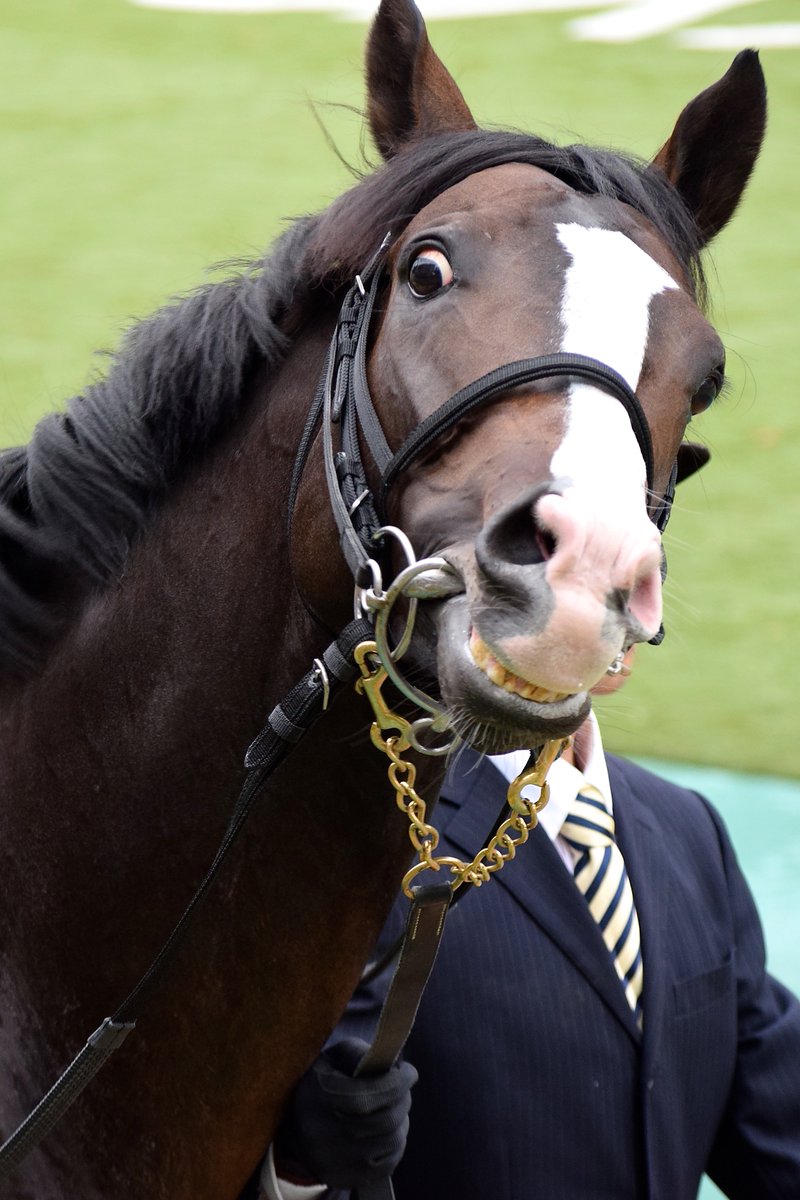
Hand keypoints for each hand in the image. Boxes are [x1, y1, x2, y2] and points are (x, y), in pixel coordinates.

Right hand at [275, 1037, 417, 1188]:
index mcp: (321, 1097)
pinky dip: (396, 1144)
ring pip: (391, 1141)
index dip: (398, 1083)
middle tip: (404, 1087)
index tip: (410, 1072)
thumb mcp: (329, 1059)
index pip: (370, 1096)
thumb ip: (356, 1052)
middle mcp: (326, 1133)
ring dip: (402, 1120)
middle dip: (403, 1098)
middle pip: (386, 1119)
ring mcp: (336, 1160)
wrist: (293, 1130)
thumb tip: (387, 1062)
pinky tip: (389, 1130)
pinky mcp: (345, 1178)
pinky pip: (389, 1163)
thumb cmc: (320, 1085)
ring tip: (395, 1107)